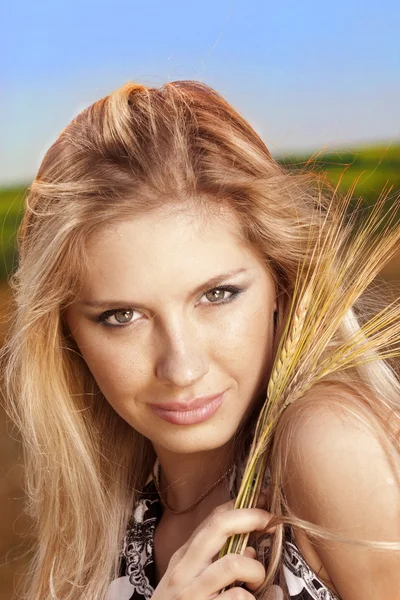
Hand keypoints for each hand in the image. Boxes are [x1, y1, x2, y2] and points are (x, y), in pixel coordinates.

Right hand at [152, 493, 274, 598]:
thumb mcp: (189, 583)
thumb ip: (214, 563)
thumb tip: (250, 550)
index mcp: (183, 559)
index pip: (212, 520)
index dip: (240, 505)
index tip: (261, 501)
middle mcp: (184, 571)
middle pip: (219, 528)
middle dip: (249, 517)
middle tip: (269, 520)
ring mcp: (192, 594)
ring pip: (234, 564)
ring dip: (256, 571)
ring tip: (257, 583)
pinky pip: (239, 598)